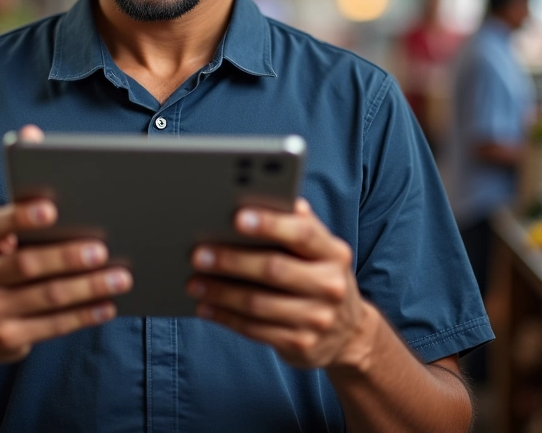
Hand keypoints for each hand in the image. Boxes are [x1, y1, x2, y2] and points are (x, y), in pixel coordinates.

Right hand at [0, 126, 132, 363]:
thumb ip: (20, 193)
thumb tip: (30, 131)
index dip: (22, 216)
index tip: (53, 208)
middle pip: (26, 265)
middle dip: (67, 256)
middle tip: (103, 248)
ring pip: (46, 298)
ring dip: (87, 287)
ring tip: (121, 276)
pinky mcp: (5, 340)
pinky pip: (52, 327)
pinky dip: (83, 315)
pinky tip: (109, 305)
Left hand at [188, 198, 372, 369]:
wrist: (347, 333)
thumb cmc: (317, 273)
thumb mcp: (317, 248)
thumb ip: (294, 223)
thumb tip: (260, 196)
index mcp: (333, 252)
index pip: (302, 233)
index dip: (270, 224)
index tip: (236, 217)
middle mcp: (330, 285)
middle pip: (274, 269)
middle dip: (232, 260)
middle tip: (197, 254)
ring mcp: (317, 319)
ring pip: (259, 304)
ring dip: (221, 293)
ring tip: (193, 282)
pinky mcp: (301, 345)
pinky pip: (255, 331)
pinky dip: (225, 317)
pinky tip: (205, 307)